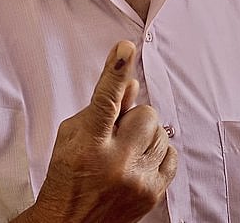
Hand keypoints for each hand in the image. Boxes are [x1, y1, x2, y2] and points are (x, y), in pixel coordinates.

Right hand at [15, 40, 177, 222]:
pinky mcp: (153, 193)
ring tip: (125, 152)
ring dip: (145, 137)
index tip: (125, 47)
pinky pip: (171, 154)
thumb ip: (101, 109)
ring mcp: (137, 180)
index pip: (105, 99)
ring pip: (161, 132)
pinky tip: (139, 163)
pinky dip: (158, 154)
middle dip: (134, 118)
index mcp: (88, 144)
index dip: (115, 70)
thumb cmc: (67, 176)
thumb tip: (131, 83)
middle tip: (118, 132)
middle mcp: (115, 162)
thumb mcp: (72, 137)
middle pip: (146, 113)